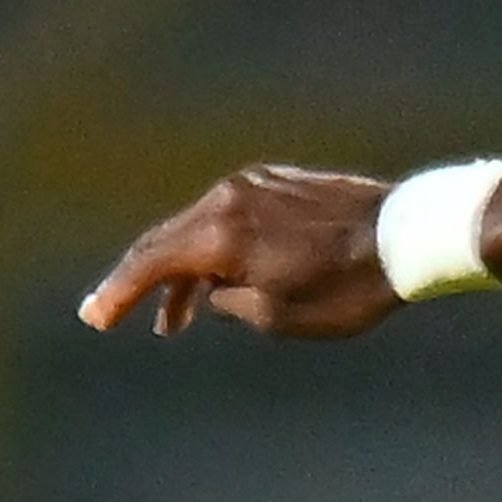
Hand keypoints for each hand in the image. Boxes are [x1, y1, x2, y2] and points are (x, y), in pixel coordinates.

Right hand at [76, 165, 403, 338]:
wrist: (406, 236)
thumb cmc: (346, 287)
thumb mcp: (277, 316)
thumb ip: (227, 301)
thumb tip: (211, 290)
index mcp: (219, 234)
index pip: (151, 264)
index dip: (118, 294)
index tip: (94, 319)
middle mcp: (226, 198)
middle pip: (166, 240)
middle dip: (139, 280)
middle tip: (111, 313)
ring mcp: (254, 183)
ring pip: (199, 227)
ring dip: (184, 271)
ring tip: (177, 320)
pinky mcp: (279, 181)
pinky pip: (231, 215)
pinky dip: (216, 247)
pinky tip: (222, 278)